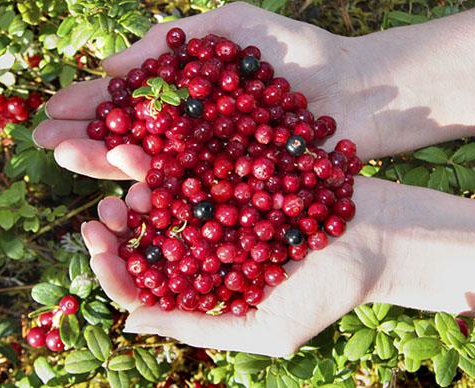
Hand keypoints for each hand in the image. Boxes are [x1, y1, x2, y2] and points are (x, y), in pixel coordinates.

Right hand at [33, 2, 381, 180]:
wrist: (357, 87)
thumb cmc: (297, 52)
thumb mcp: (230, 26)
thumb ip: (171, 40)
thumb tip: (109, 64)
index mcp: (185, 95)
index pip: (126, 101)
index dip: (88, 104)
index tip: (50, 107)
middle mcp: (190, 133)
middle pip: (128, 137)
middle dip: (83, 136)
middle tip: (41, 140)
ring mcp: (208, 162)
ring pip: (149, 166)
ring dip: (104, 163)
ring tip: (65, 157)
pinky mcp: (231, 188)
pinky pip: (185, 192)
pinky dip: (151, 191)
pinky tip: (117, 191)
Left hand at [82, 176, 393, 356]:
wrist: (377, 238)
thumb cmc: (329, 293)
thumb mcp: (267, 329)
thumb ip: (200, 328)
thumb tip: (130, 322)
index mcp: (200, 290)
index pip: (140, 286)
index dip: (111, 268)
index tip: (97, 245)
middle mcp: (200, 248)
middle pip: (143, 239)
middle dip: (115, 226)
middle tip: (104, 210)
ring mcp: (216, 209)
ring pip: (162, 199)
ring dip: (135, 186)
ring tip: (123, 174)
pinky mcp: (235, 176)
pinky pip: (195, 166)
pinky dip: (170, 157)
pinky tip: (152, 146)